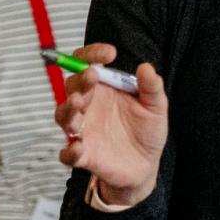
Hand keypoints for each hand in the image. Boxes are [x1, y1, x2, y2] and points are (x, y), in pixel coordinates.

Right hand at [55, 43, 167, 205]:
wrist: (146, 166)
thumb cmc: (146, 132)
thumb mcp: (155, 108)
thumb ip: (152, 88)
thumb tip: (146, 67)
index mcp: (103, 89)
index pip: (87, 64)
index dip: (92, 54)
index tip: (110, 53)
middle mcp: (88, 106)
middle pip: (72, 86)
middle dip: (80, 80)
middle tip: (92, 76)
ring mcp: (83, 130)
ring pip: (64, 115)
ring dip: (68, 108)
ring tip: (78, 102)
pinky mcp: (84, 155)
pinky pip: (68, 154)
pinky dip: (69, 151)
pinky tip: (79, 147)